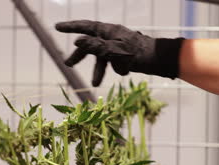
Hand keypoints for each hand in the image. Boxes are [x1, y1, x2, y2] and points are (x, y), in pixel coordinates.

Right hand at [55, 20, 184, 85]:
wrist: (162, 60)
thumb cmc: (139, 54)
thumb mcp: (114, 51)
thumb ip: (95, 46)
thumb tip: (77, 40)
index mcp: (108, 31)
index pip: (85, 26)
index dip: (70, 27)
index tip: (57, 27)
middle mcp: (112, 36)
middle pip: (90, 44)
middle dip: (80, 56)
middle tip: (68, 65)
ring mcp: (118, 45)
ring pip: (102, 56)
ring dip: (98, 70)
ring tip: (95, 84)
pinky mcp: (125, 54)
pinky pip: (113, 61)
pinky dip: (114, 68)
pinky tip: (123, 73)